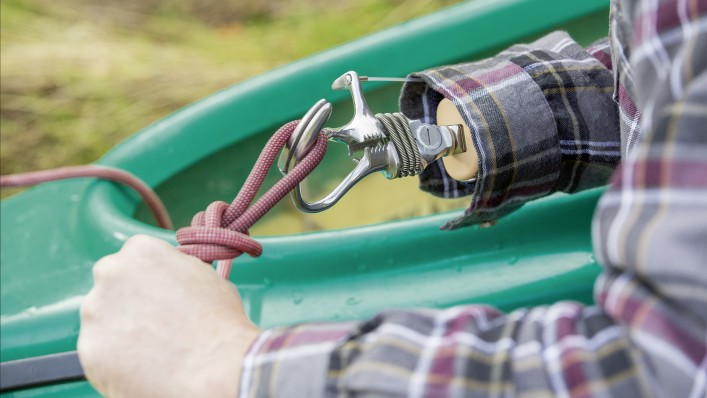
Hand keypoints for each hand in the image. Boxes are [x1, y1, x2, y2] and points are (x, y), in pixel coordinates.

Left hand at [78, 235, 258, 396]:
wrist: (216, 367)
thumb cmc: (219, 321)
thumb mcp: (203, 275)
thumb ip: (175, 269)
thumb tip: (167, 276)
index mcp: (141, 250)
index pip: (132, 259)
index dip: (147, 281)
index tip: (158, 296)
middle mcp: (110, 273)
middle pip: (110, 286)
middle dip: (126, 301)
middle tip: (152, 322)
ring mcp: (95, 311)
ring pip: (101, 319)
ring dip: (120, 330)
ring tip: (153, 348)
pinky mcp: (89, 348)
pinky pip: (99, 352)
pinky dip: (116, 359)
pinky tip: (143, 364)